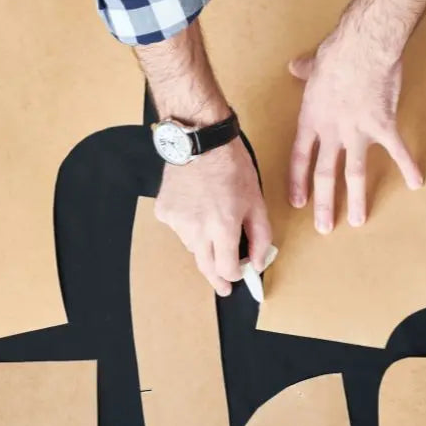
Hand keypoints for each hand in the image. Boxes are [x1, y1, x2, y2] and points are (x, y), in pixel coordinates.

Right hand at [155, 138, 271, 295]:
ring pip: (192, 247)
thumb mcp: (256, 201)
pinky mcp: (164, 212)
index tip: (241, 274)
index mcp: (223, 228)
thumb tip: (259, 262)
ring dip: (204, 244)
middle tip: (223, 285)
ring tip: (211, 220)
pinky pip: (178, 229)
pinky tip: (195, 206)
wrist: (200, 140)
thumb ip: (260, 236)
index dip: (236, 275)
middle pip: (205, 267)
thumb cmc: (232, 166)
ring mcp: (176, 222)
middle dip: (217, 277)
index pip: (226, 270)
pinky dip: (188, 225)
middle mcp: (196, 230)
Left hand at [287, 0, 425, 231]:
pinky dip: (408, 167)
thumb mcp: (313, 64)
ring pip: (355, 173)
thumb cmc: (338, 52)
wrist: (363, 46)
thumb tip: (295, 66)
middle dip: (324, 204)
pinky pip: (397, 151)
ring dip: (357, 199)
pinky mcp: (383, 126)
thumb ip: (304, 71)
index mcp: (311, 119)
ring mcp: (357, 131)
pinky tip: (416, 182)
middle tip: (324, 227)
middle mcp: (331, 131)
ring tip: (359, 220)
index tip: (298, 201)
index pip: (299, 158)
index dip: (298, 181)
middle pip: (325, 175)